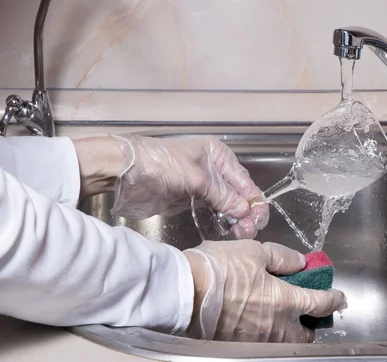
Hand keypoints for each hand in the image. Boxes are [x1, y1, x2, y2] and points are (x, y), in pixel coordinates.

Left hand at [110, 134, 267, 238]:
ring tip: (243, 233)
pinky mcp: (191, 198)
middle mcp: (214, 168)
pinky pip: (213, 209)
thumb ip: (222, 196)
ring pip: (227, 202)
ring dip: (236, 217)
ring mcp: (203, 184)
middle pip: (237, 192)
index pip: (243, 179)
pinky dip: (223, 218)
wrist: (125, 173)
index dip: (253, 199)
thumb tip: (244, 211)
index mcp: (217, 155)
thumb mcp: (196, 179)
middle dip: (246, 210)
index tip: (259, 217)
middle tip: (250, 230)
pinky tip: (230, 229)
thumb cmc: (162, 165)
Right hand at [183, 240, 346, 342]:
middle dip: (311, 326)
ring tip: (282, 317)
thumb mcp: (254, 251)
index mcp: (285, 301)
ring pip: (284, 342)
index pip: (319, 303)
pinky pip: (262, 342)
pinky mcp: (238, 344)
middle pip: (305, 335)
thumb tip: (300, 262)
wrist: (184, 292)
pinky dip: (267, 334)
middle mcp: (276, 327)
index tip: (340, 297)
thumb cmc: (220, 268)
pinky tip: (257, 321)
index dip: (333, 299)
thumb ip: (282, 258)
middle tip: (308, 313)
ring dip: (289, 332)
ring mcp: (257, 339)